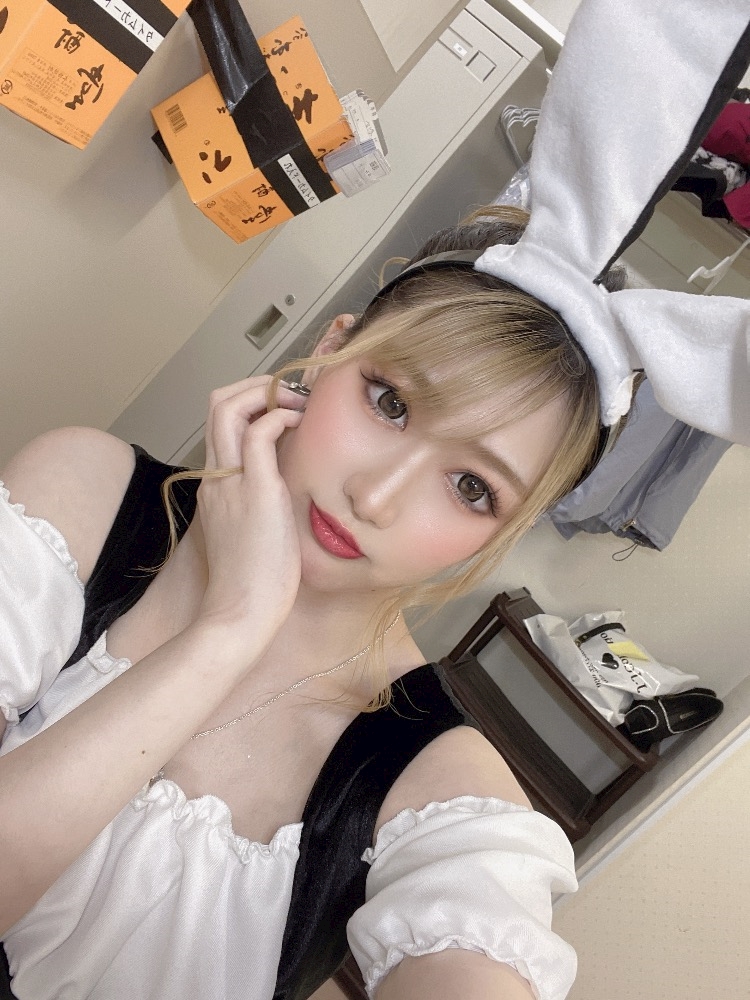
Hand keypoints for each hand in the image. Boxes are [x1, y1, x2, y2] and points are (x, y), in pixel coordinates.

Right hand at [195, 376, 305, 649]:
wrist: (241, 614)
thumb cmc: (254, 584)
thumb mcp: (255, 533)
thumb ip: (262, 505)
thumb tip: (290, 490)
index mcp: (215, 486)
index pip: (220, 424)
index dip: (250, 403)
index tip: (285, 410)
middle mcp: (216, 476)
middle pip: (216, 404)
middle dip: (255, 386)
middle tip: (292, 397)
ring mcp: (231, 481)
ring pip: (227, 407)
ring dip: (266, 392)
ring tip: (298, 404)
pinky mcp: (255, 490)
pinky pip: (258, 433)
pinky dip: (280, 416)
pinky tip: (301, 425)